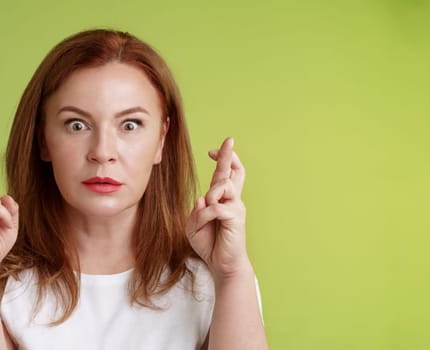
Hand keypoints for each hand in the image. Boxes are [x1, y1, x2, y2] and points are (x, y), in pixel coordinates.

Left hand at [187, 137, 250, 280]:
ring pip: (223, 186)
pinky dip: (206, 216)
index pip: (225, 174)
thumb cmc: (209, 243)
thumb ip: (197, 210)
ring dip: (210, 196)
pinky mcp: (236, 217)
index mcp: (222, 199)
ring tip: (207, 209)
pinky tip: (206, 224)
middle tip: (229, 140)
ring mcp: (236, 207)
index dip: (222, 160)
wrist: (221, 264)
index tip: (212, 150)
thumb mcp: (193, 225)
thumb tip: (204, 198)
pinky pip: (216, 208)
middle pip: (233, 171)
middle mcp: (232, 199)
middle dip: (229, 155)